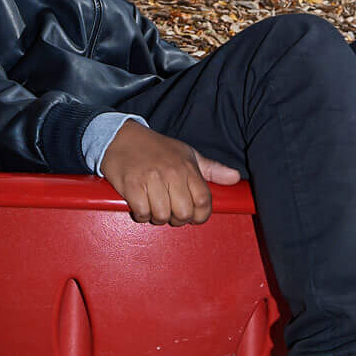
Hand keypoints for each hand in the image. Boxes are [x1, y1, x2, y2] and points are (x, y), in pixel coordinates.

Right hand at [100, 121, 239, 225]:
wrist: (121, 137)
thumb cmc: (157, 148)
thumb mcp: (187, 154)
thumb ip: (212, 169)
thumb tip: (234, 178)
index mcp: (187, 167)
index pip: (204, 201)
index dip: (201, 215)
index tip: (194, 216)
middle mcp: (171, 173)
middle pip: (184, 213)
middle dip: (178, 218)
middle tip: (170, 211)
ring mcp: (150, 179)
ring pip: (162, 216)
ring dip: (157, 217)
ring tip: (154, 206)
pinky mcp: (131, 184)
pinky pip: (142, 212)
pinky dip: (141, 215)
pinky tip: (140, 204)